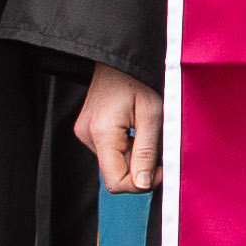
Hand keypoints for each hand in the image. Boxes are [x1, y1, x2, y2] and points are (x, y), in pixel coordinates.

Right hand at [78, 69, 160, 192]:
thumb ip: (147, 151)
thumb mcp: (152, 114)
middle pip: (114, 175)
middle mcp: (88, 137)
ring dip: (133, 158)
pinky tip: (133, 131)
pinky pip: (109, 153)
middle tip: (158, 151)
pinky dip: (125, 150)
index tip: (160, 169)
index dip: (141, 183)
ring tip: (145, 134)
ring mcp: (85, 135)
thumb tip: (143, 184)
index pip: (116, 182)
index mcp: (103, 133)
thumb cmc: (137, 81)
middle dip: (140, 170)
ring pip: (113, 165)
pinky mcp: (88, 132)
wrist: (118, 60)